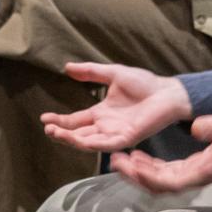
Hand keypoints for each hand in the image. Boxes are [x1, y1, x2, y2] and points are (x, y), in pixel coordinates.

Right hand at [42, 62, 191, 152]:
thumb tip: (67, 67)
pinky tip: (80, 141)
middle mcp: (105, 126)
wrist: (167, 92)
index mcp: (101, 113)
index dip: (60, 121)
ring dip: (71, 140)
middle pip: (78, 134)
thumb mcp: (113, 74)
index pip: (75, 120)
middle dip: (61, 133)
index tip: (44, 118)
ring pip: (88, 142)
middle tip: (47, 129)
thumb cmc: (144, 84)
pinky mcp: (127, 138)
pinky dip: (92, 144)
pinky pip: (106, 144)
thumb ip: (91, 72)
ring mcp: (115, 133)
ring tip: (56, 134)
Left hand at [106, 110, 211, 193]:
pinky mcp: (196, 167)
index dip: (147, 175)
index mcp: (205, 170)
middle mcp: (197, 175)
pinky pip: (168, 173)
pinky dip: (151, 168)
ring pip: (161, 180)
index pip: (169, 181)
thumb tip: (194, 127)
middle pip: (159, 184)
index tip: (129, 163)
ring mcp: (196, 173)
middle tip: (115, 159)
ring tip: (121, 158)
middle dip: (136, 175)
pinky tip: (139, 156)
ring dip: (140, 172)